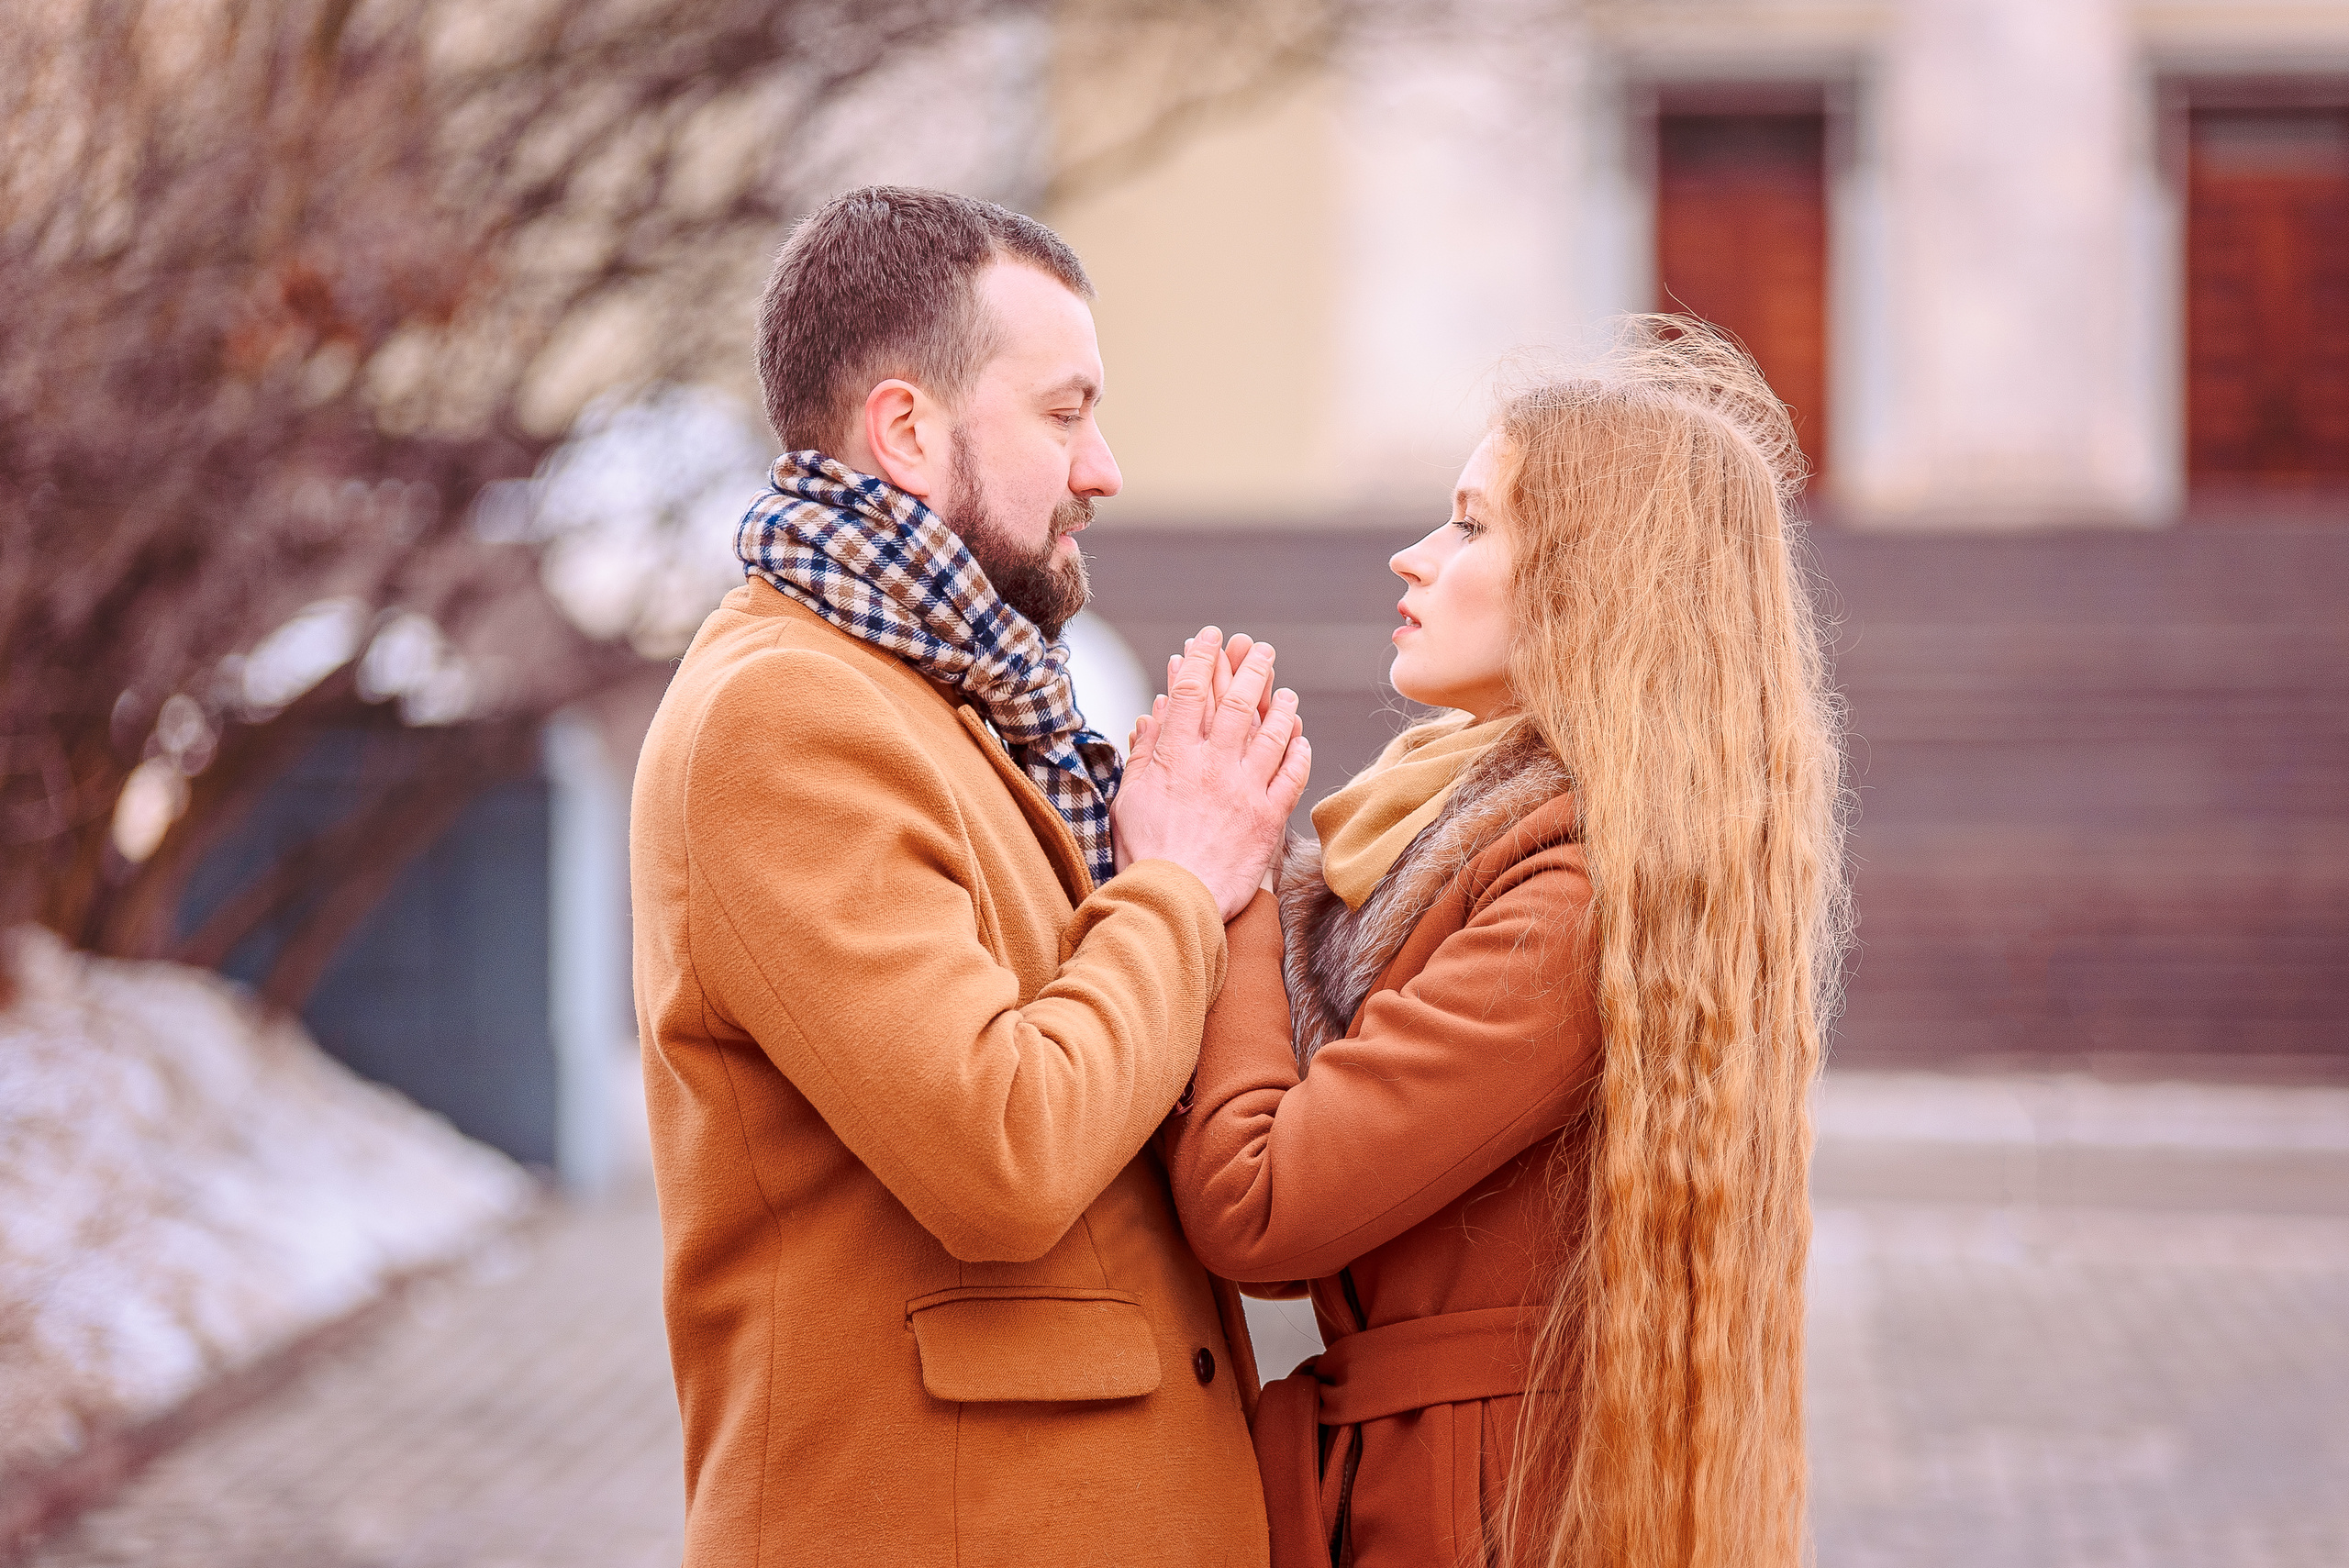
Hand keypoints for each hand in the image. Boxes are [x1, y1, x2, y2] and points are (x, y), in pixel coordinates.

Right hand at [1111, 627, 1309, 919]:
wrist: (1174, 900)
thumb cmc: (1144, 853)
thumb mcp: (1129, 799)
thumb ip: (1144, 754)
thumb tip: (1153, 714)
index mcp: (1175, 757)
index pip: (1189, 693)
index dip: (1200, 659)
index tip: (1209, 637)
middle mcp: (1213, 765)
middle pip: (1236, 704)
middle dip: (1249, 670)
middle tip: (1260, 648)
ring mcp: (1245, 790)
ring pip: (1271, 734)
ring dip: (1281, 707)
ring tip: (1287, 692)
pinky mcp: (1269, 818)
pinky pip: (1292, 776)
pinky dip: (1299, 753)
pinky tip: (1302, 740)